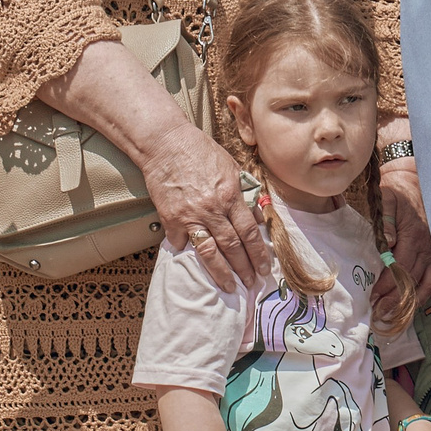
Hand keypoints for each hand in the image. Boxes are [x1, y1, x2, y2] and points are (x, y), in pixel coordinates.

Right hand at [141, 123, 269, 292]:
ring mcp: (190, 215)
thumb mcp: (232, 168)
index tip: (264, 267)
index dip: (259, 253)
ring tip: (230, 286)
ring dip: (221, 272)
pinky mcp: (170, 218)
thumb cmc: (200, 152)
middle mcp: (212, 209)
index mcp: (230, 196)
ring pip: (209, 252)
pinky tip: (195, 264)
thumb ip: (245, 194)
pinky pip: (181, 242)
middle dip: (244, 268)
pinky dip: (188, 253)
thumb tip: (257, 218)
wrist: (166, 144)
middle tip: (251, 284)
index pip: (250, 233)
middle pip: (233, 246)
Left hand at [375, 155, 430, 313]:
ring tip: (392, 316)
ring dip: (408, 302)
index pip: (401, 265)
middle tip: (378, 313)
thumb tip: (388, 241)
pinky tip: (411, 307)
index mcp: (414, 234)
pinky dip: (423, 296)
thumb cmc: (398, 192)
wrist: (417, 185)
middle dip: (394, 298)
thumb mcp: (388, 198)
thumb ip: (385, 218)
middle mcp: (427, 247)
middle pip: (411, 279)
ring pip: (423, 284)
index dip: (388, 283)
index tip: (374, 296)